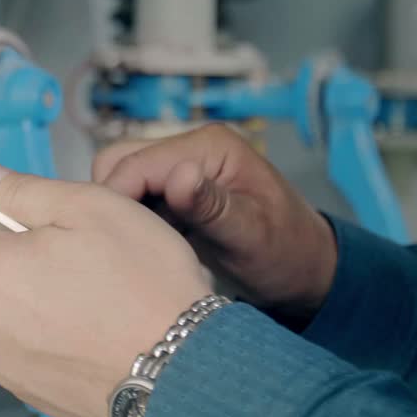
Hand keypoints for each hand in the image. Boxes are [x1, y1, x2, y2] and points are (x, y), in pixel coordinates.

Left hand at [0, 162, 211, 416]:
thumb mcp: (89, 207)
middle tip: (1, 255)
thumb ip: (24, 190)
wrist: (183, 365)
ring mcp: (9, 363)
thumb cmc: (144, 286)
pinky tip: (72, 325)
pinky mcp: (35, 392)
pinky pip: (14, 358)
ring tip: (52, 290)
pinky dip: (30, 339)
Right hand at [93, 124, 336, 324]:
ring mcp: (181, 170)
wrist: (306, 270)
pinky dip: (134, 222)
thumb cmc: (288, 253)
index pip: (136, 162)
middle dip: (115, 202)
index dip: (116, 198)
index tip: (110, 240)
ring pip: (122, 181)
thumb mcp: (252, 234)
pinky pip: (135, 200)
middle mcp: (190, 149)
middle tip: (126, 246)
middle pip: (119, 163)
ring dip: (123, 213)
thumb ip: (212, 206)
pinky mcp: (175, 194)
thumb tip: (178, 177)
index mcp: (209, 146)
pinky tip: (149, 249)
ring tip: (141, 250)